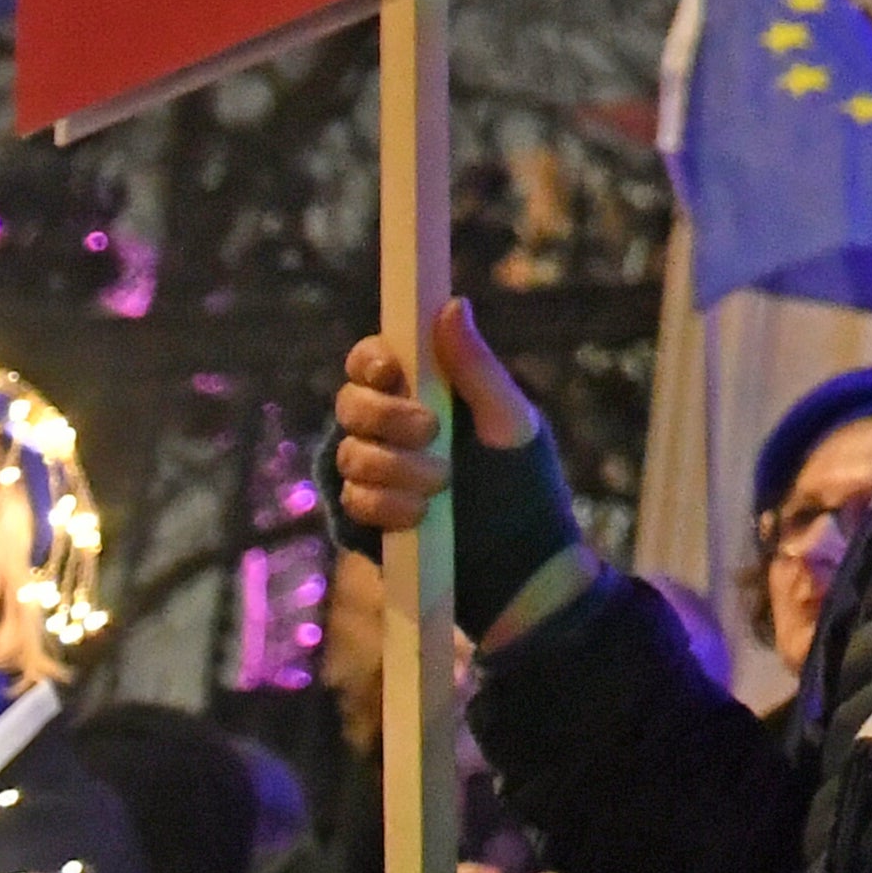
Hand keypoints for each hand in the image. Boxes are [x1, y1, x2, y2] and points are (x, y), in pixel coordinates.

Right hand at [335, 300, 581, 636]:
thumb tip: (452, 305)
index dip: (371, 361)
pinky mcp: (361, 518)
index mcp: (423, 393)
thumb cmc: (523, 485)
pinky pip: (348, 502)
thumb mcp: (510, 421)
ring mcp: (371, 474)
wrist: (520, 568)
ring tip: (442, 486)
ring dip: (395, 470)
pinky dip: (383, 507)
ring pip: (348, 454)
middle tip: (434, 435)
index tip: (392, 371)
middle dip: (389, 420)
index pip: (372, 361)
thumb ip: (477, 368)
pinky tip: (418, 517)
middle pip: (350, 405)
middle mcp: (389, 428)